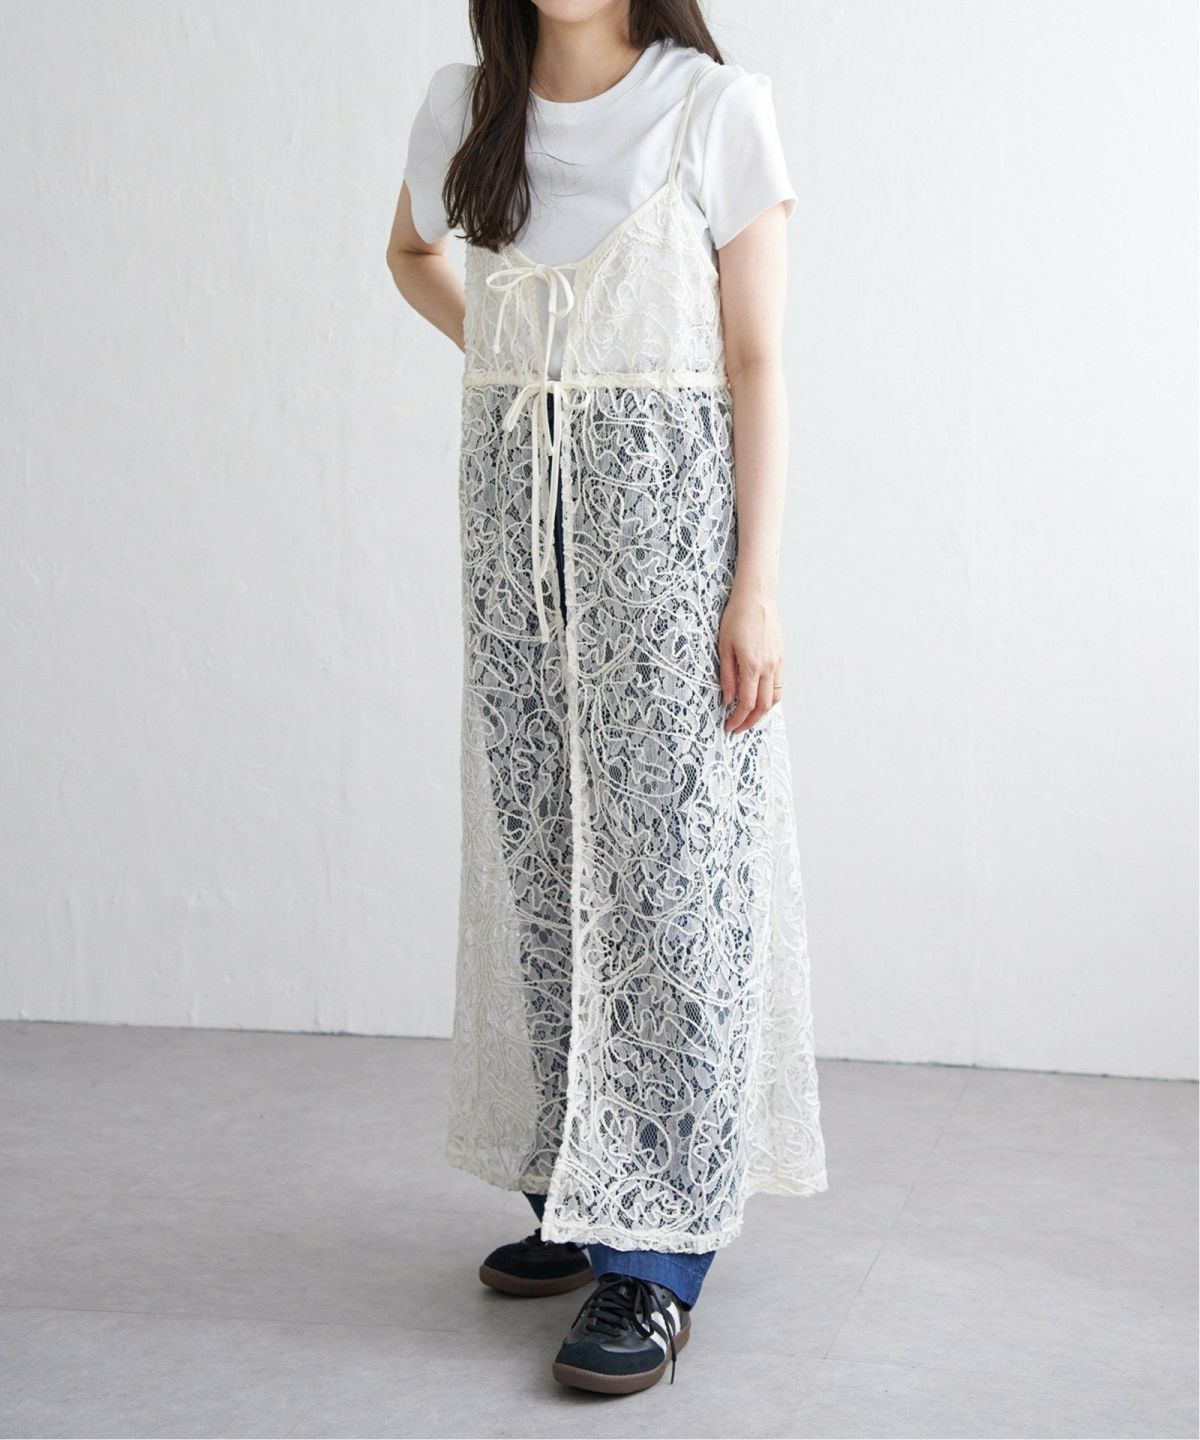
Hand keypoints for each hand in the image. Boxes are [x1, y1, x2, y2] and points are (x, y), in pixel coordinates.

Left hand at [718, 582, 784, 732]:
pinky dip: (770, 698)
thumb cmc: (736, 617)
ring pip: (774, 698)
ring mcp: (777, 662)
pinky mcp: (781, 656)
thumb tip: (728, 699)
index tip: (728, 726)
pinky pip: (779, 685)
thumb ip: (727, 676)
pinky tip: (759, 699)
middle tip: (737, 728)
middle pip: (762, 706)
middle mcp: (768, 667)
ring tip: (748, 718)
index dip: (737, 719)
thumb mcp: (724, 647)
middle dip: (749, 722)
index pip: (746, 704)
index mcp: (752, 666)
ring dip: (762, 712)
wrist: (757, 597)